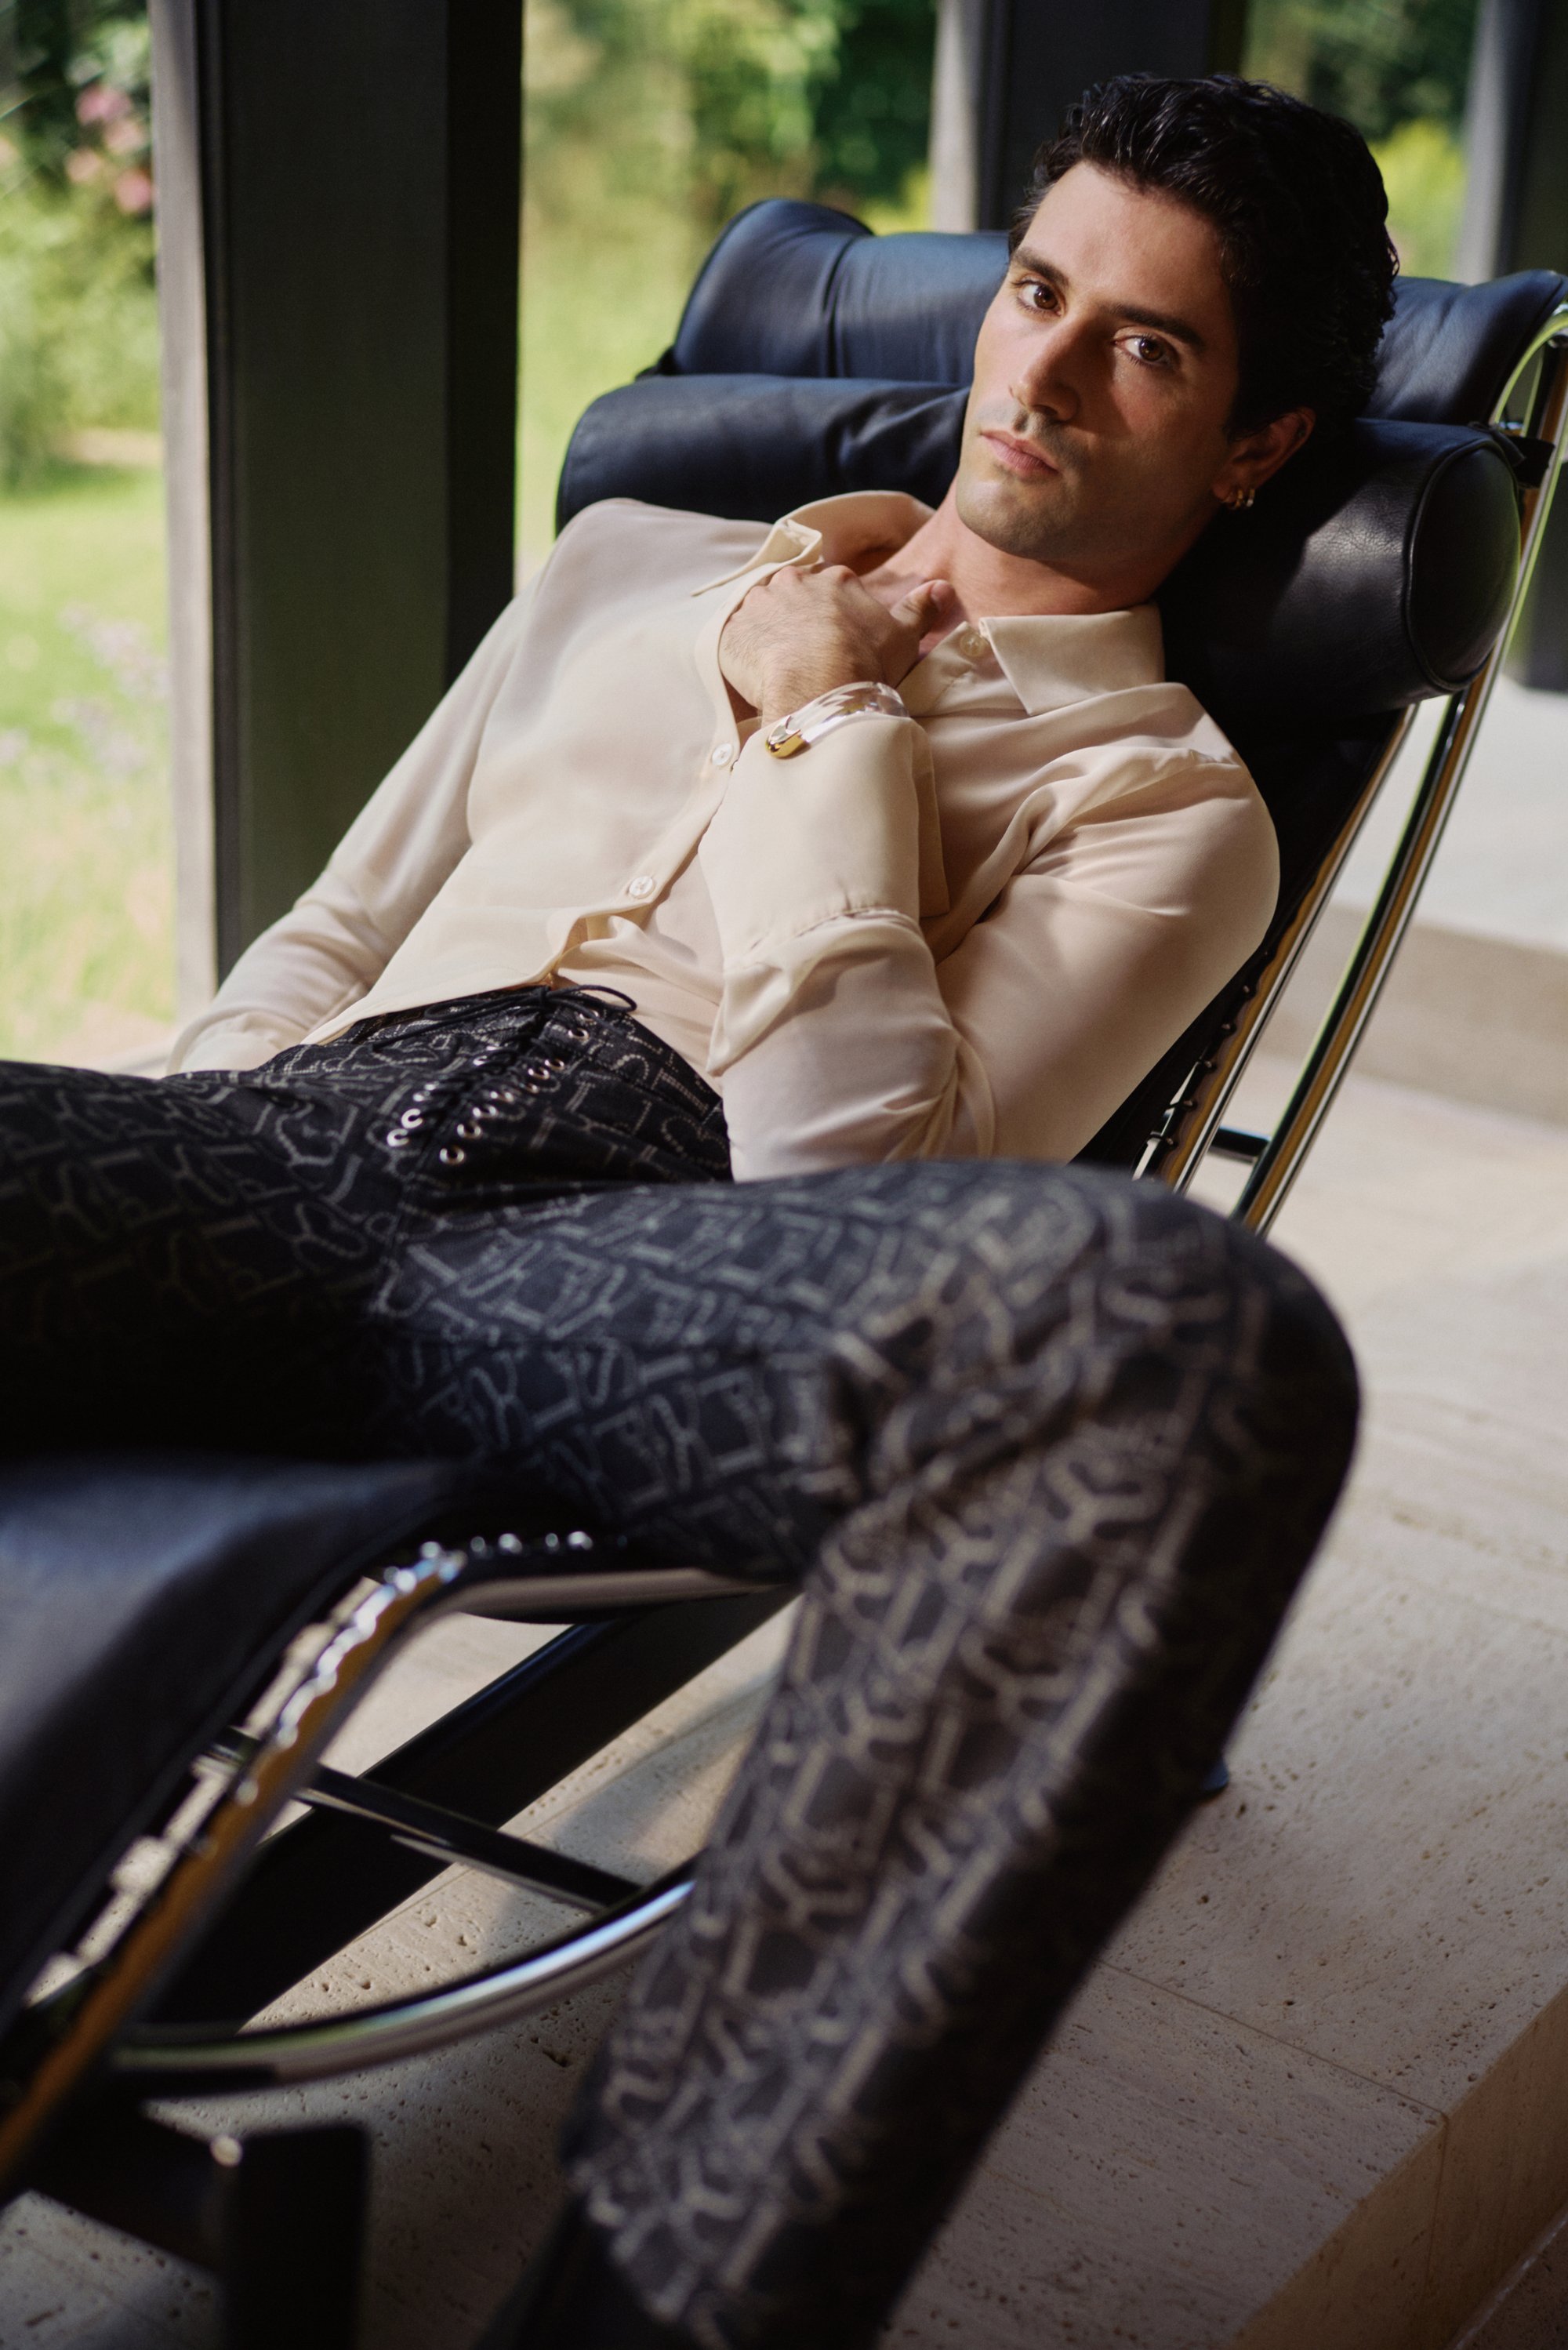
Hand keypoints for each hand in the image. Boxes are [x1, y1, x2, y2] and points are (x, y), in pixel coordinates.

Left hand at [720, 564, 952, 724]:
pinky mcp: (732, 628)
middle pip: (792, 596)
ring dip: (766, 632)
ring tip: (777, 666)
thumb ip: (921, 608)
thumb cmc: (866, 662)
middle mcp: (794, 581)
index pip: (830, 589)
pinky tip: (754, 674)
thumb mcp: (904, 637)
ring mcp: (759, 602)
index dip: (833, 617)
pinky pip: (733, 636)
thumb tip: (942, 587)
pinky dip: (741, 651)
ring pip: (761, 612)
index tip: (835, 643)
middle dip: (796, 620)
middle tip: (804, 655)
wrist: (819, 687)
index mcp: (836, 580)